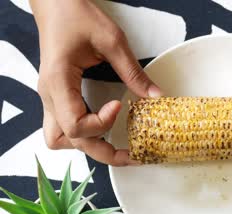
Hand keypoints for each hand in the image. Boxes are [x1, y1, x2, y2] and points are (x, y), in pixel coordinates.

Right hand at [31, 0, 160, 165]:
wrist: (56, 4)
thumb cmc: (77, 15)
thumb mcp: (112, 40)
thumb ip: (133, 72)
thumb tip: (155, 96)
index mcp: (58, 82)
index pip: (75, 125)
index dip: (102, 123)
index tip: (120, 106)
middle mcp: (49, 95)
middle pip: (67, 140)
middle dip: (101, 150)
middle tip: (130, 154)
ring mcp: (50, 97)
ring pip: (59, 138)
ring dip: (86, 144)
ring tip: (114, 143)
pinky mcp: (57, 95)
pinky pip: (63, 126)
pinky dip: (82, 134)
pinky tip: (103, 127)